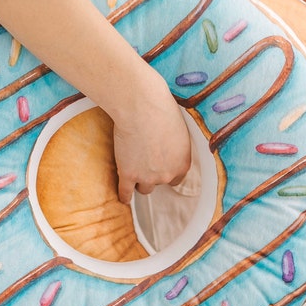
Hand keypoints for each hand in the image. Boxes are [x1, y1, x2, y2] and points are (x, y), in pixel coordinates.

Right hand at [111, 72, 191, 204]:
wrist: (142, 108)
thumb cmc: (162, 111)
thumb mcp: (179, 129)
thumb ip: (176, 145)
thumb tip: (171, 146)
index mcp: (182, 163)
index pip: (176, 179)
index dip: (166, 172)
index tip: (160, 167)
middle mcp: (167, 174)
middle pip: (159, 183)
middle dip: (152, 174)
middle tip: (145, 161)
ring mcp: (147, 177)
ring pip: (143, 188)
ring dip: (139, 181)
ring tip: (133, 171)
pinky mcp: (128, 174)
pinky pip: (125, 192)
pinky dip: (124, 196)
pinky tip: (123, 197)